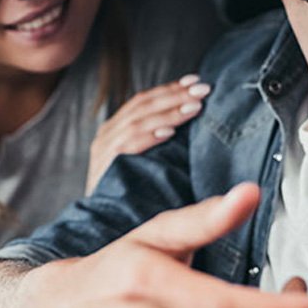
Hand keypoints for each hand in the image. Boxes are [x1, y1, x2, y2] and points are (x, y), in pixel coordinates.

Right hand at [87, 75, 210, 192]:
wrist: (107, 226)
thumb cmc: (133, 193)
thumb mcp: (147, 160)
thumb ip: (161, 137)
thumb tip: (195, 115)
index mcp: (116, 128)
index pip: (144, 100)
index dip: (170, 88)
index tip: (196, 80)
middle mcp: (107, 135)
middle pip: (143, 105)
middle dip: (175, 95)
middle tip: (203, 89)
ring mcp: (103, 151)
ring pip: (138, 122)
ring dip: (168, 113)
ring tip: (194, 107)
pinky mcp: (103, 168)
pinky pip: (127, 146)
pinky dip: (149, 137)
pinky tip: (169, 132)